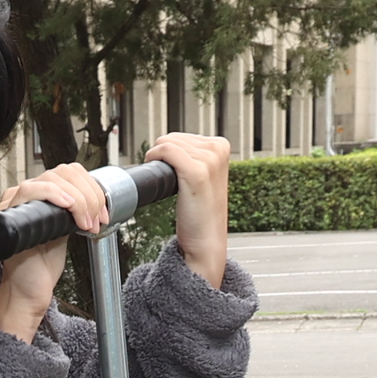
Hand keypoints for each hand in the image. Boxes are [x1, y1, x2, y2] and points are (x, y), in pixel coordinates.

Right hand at [0, 163, 111, 341]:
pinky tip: (70, 209)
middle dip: (88, 194)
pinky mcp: (11, 212)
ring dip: (78, 199)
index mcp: (41, 195)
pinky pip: (31, 190)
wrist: (30, 289)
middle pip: (63, 172)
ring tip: (85, 223)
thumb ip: (76, 211)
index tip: (103, 212)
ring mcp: (17, 201)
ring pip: (51, 178)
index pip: (69, 172)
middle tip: (96, 219)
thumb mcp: (67, 230)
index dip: (92, 187)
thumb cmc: (43, 265)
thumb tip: (96, 198)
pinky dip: (55, 195)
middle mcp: (27, 195)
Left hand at [145, 132, 231, 289]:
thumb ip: (193, 156)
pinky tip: (160, 178)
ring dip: (158, 161)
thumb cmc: (200, 213)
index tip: (173, 173)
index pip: (181, 136)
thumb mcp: (204, 176)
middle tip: (170, 182)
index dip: (169, 153)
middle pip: (173, 137)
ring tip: (170, 185)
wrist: (206, 241)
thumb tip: (168, 142)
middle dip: (163, 157)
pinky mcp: (198, 172)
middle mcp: (218, 149)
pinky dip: (155, 159)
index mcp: (221, 146)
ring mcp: (209, 160)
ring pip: (167, 143)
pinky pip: (166, 151)